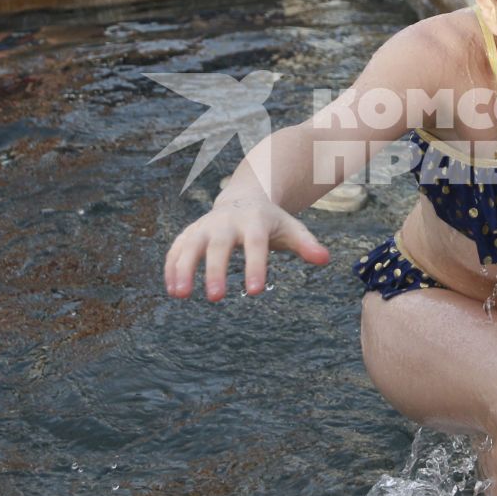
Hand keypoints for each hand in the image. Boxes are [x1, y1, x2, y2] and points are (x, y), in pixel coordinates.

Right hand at [164, 194, 330, 301]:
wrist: (246, 197)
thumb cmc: (271, 221)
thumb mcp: (291, 228)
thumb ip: (306, 244)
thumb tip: (325, 259)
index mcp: (254, 221)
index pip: (255, 244)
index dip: (256, 266)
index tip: (255, 291)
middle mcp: (226, 221)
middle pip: (218, 245)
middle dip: (215, 270)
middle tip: (216, 298)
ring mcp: (205, 226)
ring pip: (189, 245)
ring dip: (182, 269)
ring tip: (179, 295)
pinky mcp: (190, 232)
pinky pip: (176, 248)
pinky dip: (171, 267)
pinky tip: (171, 289)